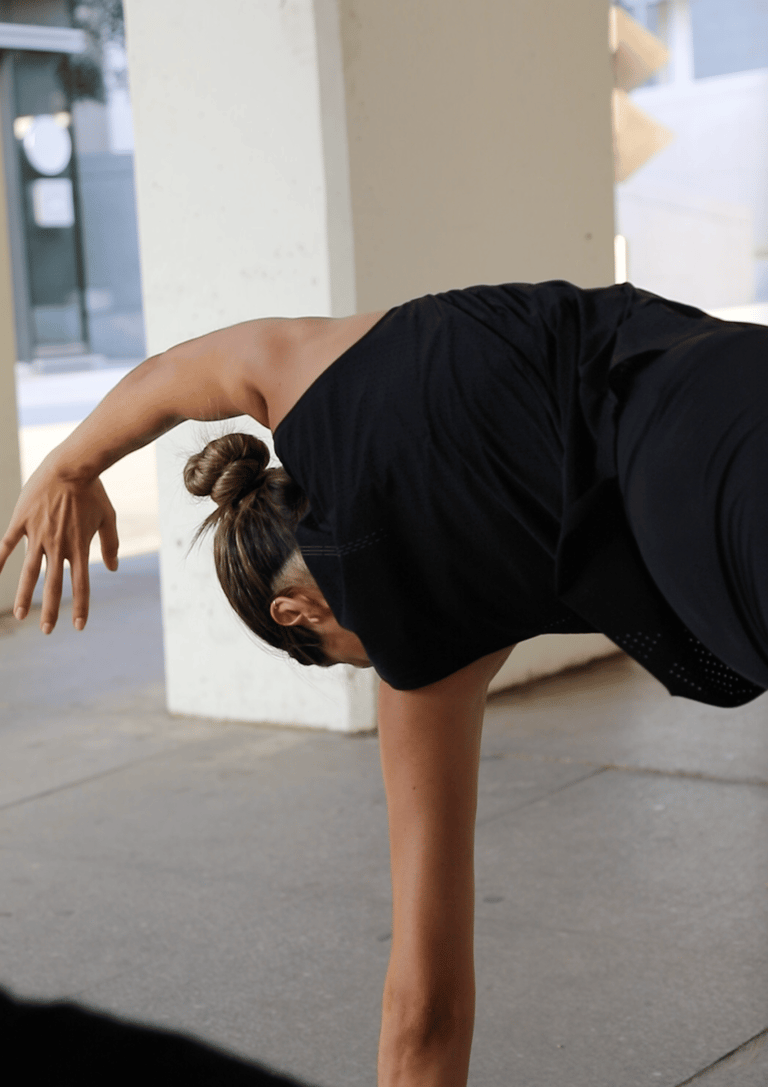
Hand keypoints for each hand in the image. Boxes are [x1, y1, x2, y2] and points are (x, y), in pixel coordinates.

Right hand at [0, 456, 118, 633]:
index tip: (78, 627)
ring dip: (25, 596)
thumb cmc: (93, 491)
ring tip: (21, 615)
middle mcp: (58, 546)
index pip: (81, 585)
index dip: (80, 607)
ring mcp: (38, 535)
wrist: (72, 466)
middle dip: (50, 610)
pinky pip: (6, 545)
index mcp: (79, 548)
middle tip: (47, 631)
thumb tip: (112, 569)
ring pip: (29, 572)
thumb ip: (110, 545)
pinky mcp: (22, 521)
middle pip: (53, 585)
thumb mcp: (108, 518)